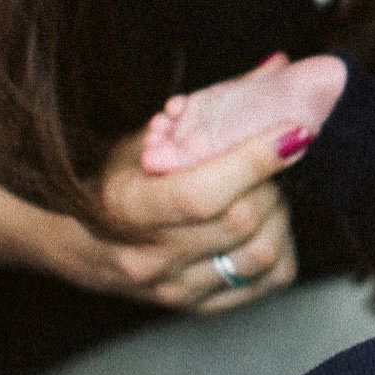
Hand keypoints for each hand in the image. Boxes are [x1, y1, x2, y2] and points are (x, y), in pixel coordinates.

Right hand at [46, 128, 305, 314]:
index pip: (202, 194)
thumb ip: (211, 106)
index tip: (295, 130)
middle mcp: (149, 258)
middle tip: (272, 157)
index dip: (255, 160)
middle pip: (241, 222)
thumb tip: (277, 67)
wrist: (80, 245)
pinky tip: (266, 223)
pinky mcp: (199, 307)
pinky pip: (266, 281)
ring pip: (261, 253)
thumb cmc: (115, 182)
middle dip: (271, 181)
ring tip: (267, 190)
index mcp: (126, 209)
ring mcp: (175, 289)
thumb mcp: (145, 138)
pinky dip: (280, 247)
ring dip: (279, 214)